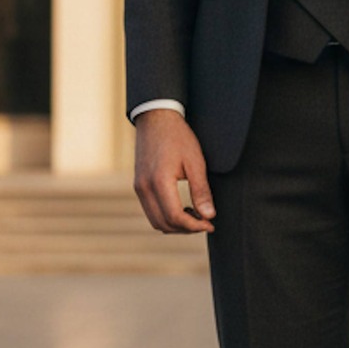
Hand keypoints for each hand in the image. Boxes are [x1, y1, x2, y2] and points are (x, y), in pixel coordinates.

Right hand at [133, 109, 215, 233]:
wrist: (156, 118)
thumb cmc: (178, 137)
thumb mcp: (195, 161)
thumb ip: (201, 191)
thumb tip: (209, 216)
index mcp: (159, 182)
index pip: (175, 217)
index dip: (194, 226)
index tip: (210, 224)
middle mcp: (144, 188)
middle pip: (163, 224)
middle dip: (186, 229)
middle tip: (205, 222)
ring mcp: (138, 187)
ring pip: (155, 221)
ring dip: (175, 225)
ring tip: (195, 216)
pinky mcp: (138, 185)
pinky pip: (151, 211)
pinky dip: (166, 216)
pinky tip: (182, 208)